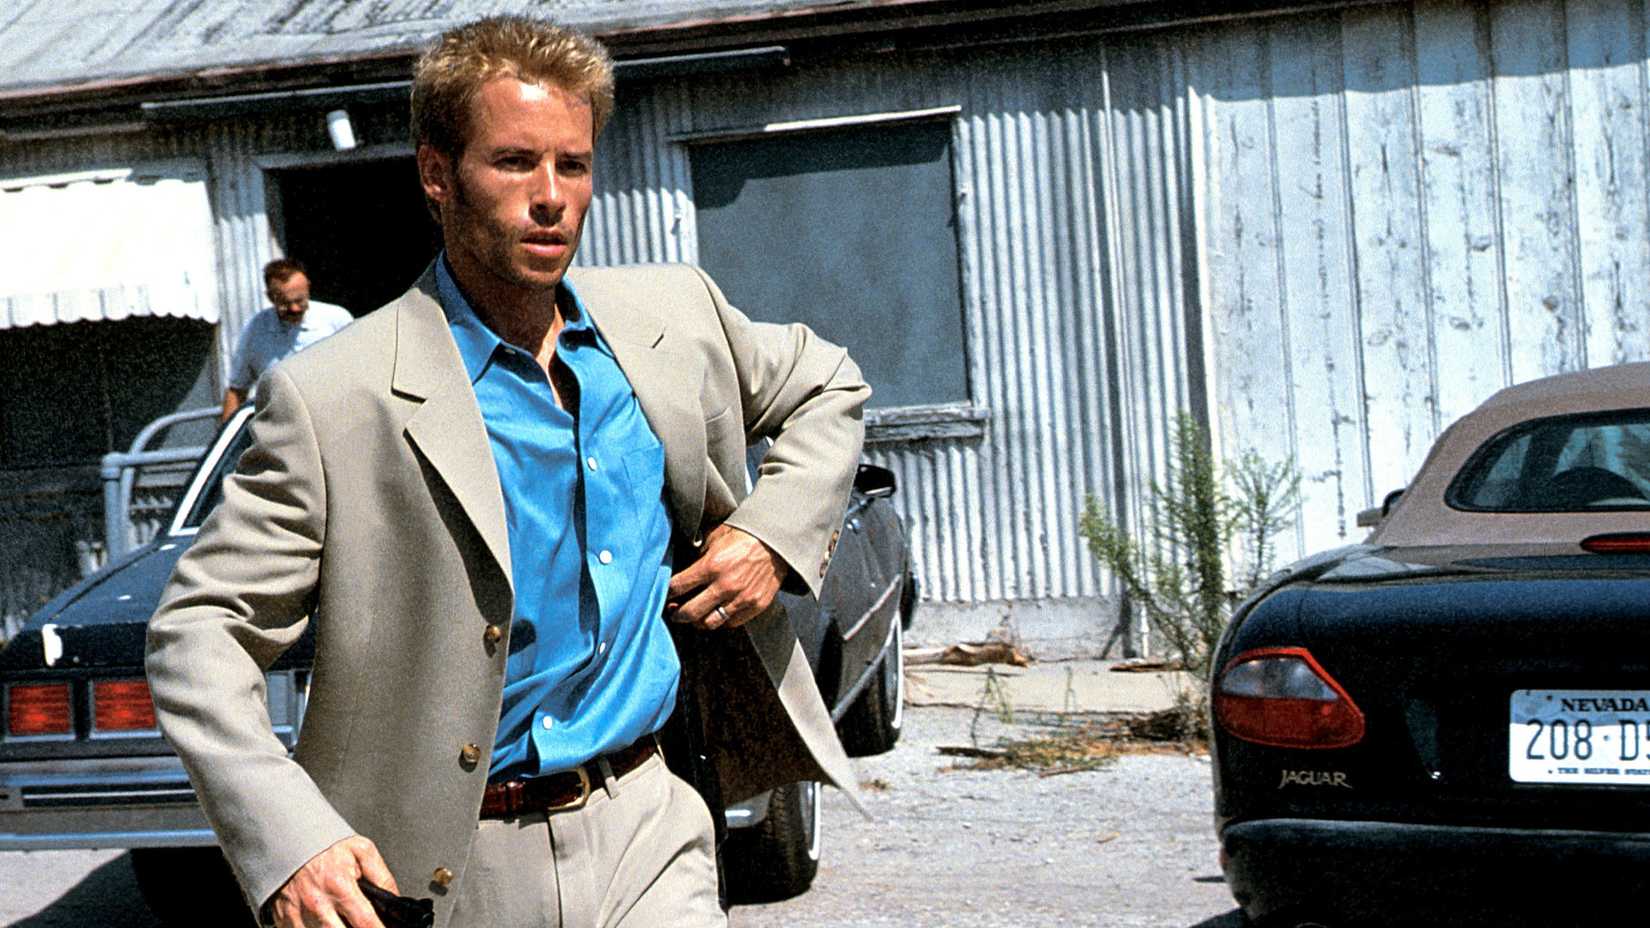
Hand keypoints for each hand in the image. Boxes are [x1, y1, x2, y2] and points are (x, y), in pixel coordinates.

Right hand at [270, 835, 395, 927]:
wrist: (286, 837)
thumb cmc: (324, 844)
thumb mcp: (361, 850)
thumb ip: (382, 877)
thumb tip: (395, 900)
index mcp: (339, 886)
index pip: (367, 923)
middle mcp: (317, 905)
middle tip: (360, 923)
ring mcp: (297, 916)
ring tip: (343, 919)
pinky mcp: (284, 921)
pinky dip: (315, 927)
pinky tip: (327, 921)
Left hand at [667, 524, 788, 629]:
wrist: (776, 542)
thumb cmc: (744, 537)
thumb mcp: (715, 537)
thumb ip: (697, 554)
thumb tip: (680, 567)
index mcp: (711, 565)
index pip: (677, 587)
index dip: (667, 591)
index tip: (666, 593)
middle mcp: (725, 585)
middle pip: (689, 612)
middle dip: (676, 613)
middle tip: (674, 611)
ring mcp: (741, 599)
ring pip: (709, 623)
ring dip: (697, 621)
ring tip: (694, 616)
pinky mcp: (755, 606)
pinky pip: (731, 623)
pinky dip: (721, 620)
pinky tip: (716, 612)